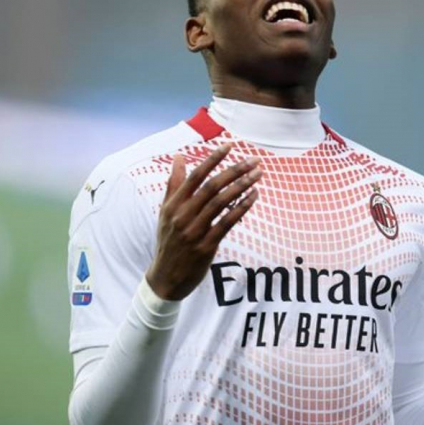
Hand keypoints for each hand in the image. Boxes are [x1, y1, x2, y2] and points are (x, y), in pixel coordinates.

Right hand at [145, 144, 261, 299]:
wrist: (165, 278)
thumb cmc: (168, 241)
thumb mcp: (166, 212)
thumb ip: (174, 184)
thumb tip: (179, 157)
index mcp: (173, 205)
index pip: (195, 176)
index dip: (213, 159)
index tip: (230, 146)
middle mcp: (183, 215)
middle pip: (212, 186)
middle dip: (235, 170)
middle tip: (254, 160)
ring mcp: (194, 231)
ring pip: (221, 203)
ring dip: (242, 186)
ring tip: (257, 175)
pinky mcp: (206, 246)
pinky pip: (227, 223)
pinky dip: (241, 208)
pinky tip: (253, 196)